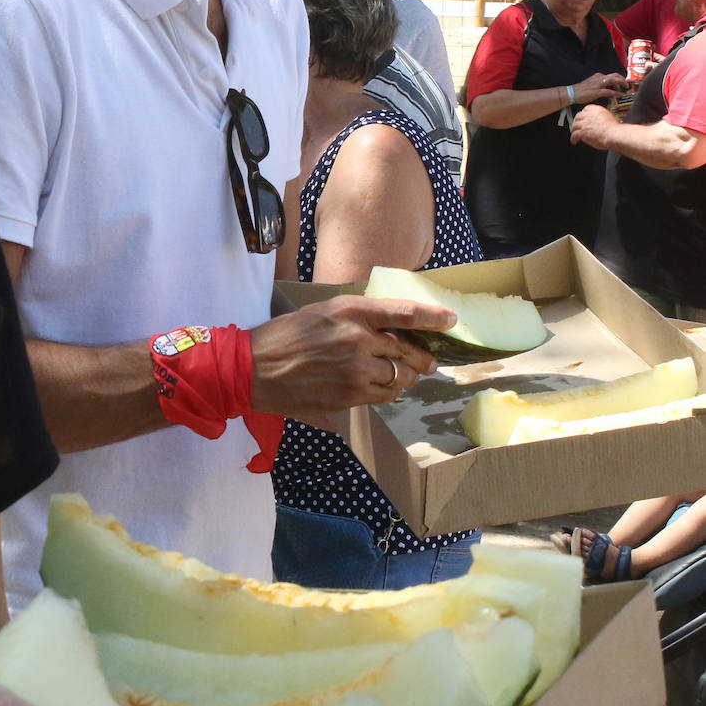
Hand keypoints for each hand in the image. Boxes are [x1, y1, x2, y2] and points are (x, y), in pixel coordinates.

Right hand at [249, 294, 454, 424]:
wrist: (254, 368)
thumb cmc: (283, 337)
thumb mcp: (320, 313)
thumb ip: (353, 317)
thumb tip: (386, 328)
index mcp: (348, 310)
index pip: (401, 312)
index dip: (431, 316)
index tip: (451, 319)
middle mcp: (356, 337)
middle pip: (406, 349)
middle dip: (422, 357)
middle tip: (429, 361)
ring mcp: (354, 368)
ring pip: (399, 375)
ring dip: (406, 377)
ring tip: (405, 377)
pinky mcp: (350, 394)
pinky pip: (385, 395)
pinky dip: (391, 392)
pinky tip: (386, 388)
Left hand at [570, 102, 619, 147]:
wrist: (614, 134)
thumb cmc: (615, 128)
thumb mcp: (609, 116)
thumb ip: (602, 116)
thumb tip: (600, 120)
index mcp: (596, 110)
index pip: (586, 109)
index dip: (584, 114)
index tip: (584, 117)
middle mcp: (589, 115)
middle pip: (578, 116)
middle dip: (577, 121)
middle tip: (578, 125)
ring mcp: (584, 124)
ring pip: (574, 125)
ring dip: (574, 129)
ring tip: (575, 132)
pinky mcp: (582, 132)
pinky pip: (574, 135)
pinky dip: (573, 139)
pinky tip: (574, 141)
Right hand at [574, 71, 626, 104]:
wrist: (571, 93)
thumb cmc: (580, 90)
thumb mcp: (591, 84)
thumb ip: (599, 84)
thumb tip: (607, 89)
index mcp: (598, 76)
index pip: (612, 75)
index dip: (619, 78)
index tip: (623, 83)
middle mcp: (599, 78)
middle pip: (615, 75)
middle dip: (623, 79)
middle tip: (627, 85)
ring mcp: (598, 84)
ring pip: (614, 81)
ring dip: (622, 84)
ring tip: (626, 88)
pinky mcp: (597, 92)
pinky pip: (610, 91)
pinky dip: (616, 93)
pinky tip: (620, 95)